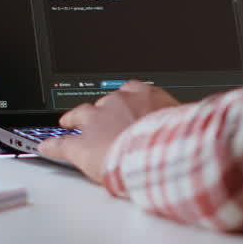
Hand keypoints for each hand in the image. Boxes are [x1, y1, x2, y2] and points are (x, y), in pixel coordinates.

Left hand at [37, 80, 179, 181]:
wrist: (156, 153)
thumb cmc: (174, 139)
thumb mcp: (186, 122)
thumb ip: (182, 121)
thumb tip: (198, 123)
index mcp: (144, 95)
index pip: (133, 90)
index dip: (128, 99)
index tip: (128, 101)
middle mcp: (117, 103)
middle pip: (105, 102)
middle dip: (104, 111)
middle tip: (103, 119)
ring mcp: (96, 122)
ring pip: (80, 115)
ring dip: (74, 118)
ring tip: (67, 121)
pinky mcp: (80, 145)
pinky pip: (61, 143)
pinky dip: (51, 145)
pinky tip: (44, 145)